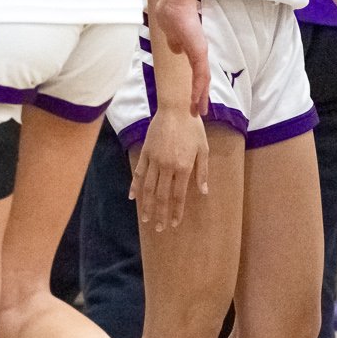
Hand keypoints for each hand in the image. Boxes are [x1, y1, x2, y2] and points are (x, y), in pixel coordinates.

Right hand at [130, 106, 208, 234]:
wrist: (175, 109)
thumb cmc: (193, 128)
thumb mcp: (203, 150)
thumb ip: (203, 172)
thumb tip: (203, 191)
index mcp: (184, 167)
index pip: (178, 195)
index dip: (176, 211)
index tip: (174, 223)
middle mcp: (167, 167)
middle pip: (162, 196)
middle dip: (160, 214)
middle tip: (159, 228)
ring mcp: (154, 160)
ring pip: (149, 188)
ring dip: (147, 205)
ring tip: (145, 218)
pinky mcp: (146, 153)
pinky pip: (139, 173)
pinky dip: (135, 186)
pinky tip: (132, 198)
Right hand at [151, 0, 208, 111]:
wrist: (174, 3)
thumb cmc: (171, 13)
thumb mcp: (171, 34)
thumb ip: (175, 43)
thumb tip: (177, 51)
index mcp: (193, 49)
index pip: (197, 72)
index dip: (196, 86)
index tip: (194, 100)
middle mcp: (199, 52)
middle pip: (202, 79)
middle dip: (200, 96)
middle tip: (198, 111)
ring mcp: (200, 52)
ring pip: (203, 79)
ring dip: (200, 96)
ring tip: (198, 110)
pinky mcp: (199, 52)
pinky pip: (200, 74)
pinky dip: (198, 88)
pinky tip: (196, 99)